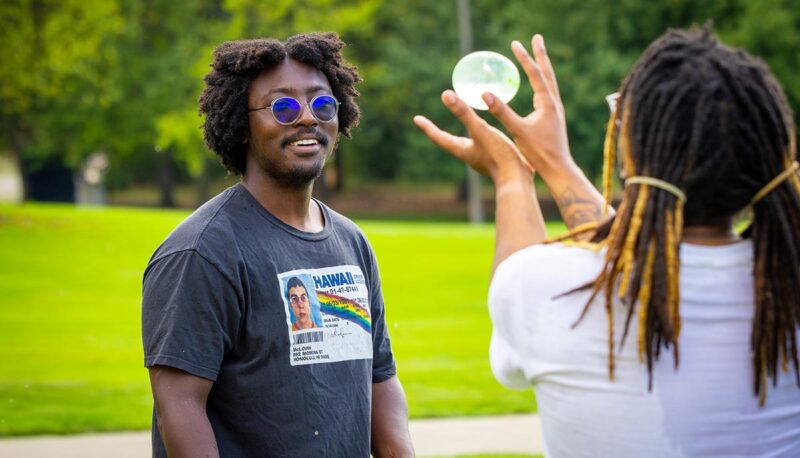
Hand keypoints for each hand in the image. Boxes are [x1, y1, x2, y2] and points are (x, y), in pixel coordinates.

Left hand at [413, 90, 531, 183]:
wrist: (518, 180)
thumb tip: (445, 95)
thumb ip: (464, 113)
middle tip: (433, 125)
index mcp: (462, 150)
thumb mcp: (481, 130)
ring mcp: (482, 159)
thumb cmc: (498, 156)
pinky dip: (481, 136)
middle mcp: (469, 156)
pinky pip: (484, 145)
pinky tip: (490, 133)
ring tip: (465, 125)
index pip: (439, 138)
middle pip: (451, 142)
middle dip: (442, 133)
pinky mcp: (496, 160)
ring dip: (464, 134)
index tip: (416, 119)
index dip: (428, 127)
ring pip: (468, 143)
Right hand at [484, 34, 574, 180]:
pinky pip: (547, 93)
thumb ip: (502, 111)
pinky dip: (542, 82)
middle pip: (547, 72)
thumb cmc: (539, 152)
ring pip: (549, 82)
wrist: (558, 169)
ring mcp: (555, 111)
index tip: (515, 44)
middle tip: (536, 38)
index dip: (525, 59)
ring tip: (538, 57)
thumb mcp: (517, 130)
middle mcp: (554, 104)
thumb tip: (485, 94)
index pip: (535, 74)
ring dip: (542, 67)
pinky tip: (537, 87)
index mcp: (547, 104)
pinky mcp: (553, 119)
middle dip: (540, 55)